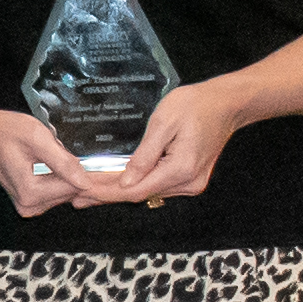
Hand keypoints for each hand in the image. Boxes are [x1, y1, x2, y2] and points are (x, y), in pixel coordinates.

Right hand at [0, 107, 103, 218]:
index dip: (78, 167)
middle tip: (54, 150)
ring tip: (46, 156)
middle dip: (68, 170)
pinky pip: (56, 191)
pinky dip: (57, 176)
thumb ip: (62, 161)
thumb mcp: (37, 137)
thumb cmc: (5, 131)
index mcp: (29, 192)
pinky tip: (44, 164)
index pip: (74, 187)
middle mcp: (28, 204)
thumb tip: (85, 181)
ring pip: (65, 191)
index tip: (71, 152)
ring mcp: (28, 205)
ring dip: (62, 172)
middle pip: (70, 191)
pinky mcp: (30, 201)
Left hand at [71, 81, 244, 206]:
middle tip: (76, 197)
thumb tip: (125, 181)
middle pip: (140, 195)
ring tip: (89, 191)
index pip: (135, 190)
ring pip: (148, 192)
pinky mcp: (190, 179)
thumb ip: (144, 155)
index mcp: (181, 169)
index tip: (81, 192)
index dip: (106, 192)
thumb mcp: (164, 122)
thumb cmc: (196, 105)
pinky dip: (136, 185)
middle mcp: (188, 183)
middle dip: (107, 195)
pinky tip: (116, 184)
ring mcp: (191, 183)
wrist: (226, 104)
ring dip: (119, 192)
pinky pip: (158, 186)